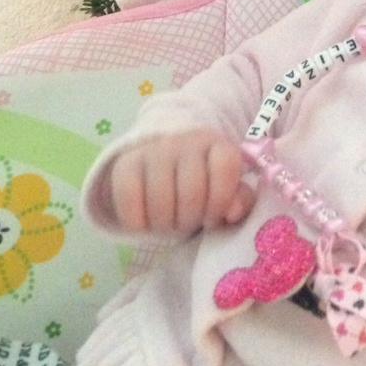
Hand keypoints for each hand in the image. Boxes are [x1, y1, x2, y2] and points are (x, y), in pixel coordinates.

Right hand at [109, 128, 255, 234]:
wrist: (156, 158)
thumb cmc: (199, 181)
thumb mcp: (225, 187)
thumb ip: (240, 199)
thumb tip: (233, 212)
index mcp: (215, 143)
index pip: (225, 166)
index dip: (221, 200)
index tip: (212, 216)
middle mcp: (184, 141)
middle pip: (192, 192)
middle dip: (191, 219)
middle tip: (187, 223)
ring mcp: (153, 150)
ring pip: (161, 200)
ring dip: (165, 224)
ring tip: (168, 222)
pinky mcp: (125, 164)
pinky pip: (129, 200)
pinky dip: (138, 222)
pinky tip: (145, 222)